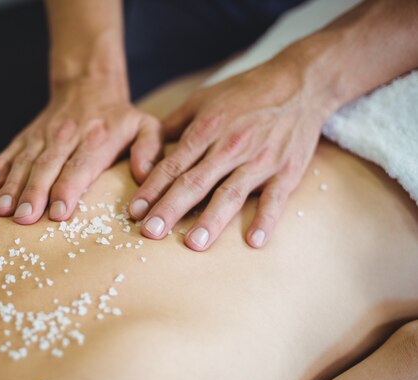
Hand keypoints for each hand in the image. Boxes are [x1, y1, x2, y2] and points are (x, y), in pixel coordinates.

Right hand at [0, 76, 161, 223]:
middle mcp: (66, 137)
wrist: (89, 83)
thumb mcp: (145, 127)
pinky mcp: (28, 135)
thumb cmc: (120, 117)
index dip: (67, 191)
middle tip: (24, 219)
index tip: (58, 214)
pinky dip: (1, 166)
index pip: (79, 168)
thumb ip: (149, 150)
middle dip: (34, 194)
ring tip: (2, 210)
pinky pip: (11, 150)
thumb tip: (144, 175)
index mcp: (96, 140)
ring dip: (13, 187)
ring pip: (25, 161)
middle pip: (47, 168)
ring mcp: (43, 135)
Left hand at [128, 58, 333, 250]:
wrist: (299, 83)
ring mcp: (259, 160)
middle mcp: (230, 146)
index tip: (134, 212)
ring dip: (211, 220)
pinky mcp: (286, 171)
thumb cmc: (244, 93)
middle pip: (195, 183)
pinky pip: (275, 198)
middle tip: (151, 233)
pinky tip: (253, 241)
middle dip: (170, 209)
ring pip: (230, 193)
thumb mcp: (203, 99)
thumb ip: (173, 125)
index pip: (173, 165)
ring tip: (194, 244)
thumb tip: (145, 149)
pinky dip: (266, 219)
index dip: (152, 189)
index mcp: (206, 129)